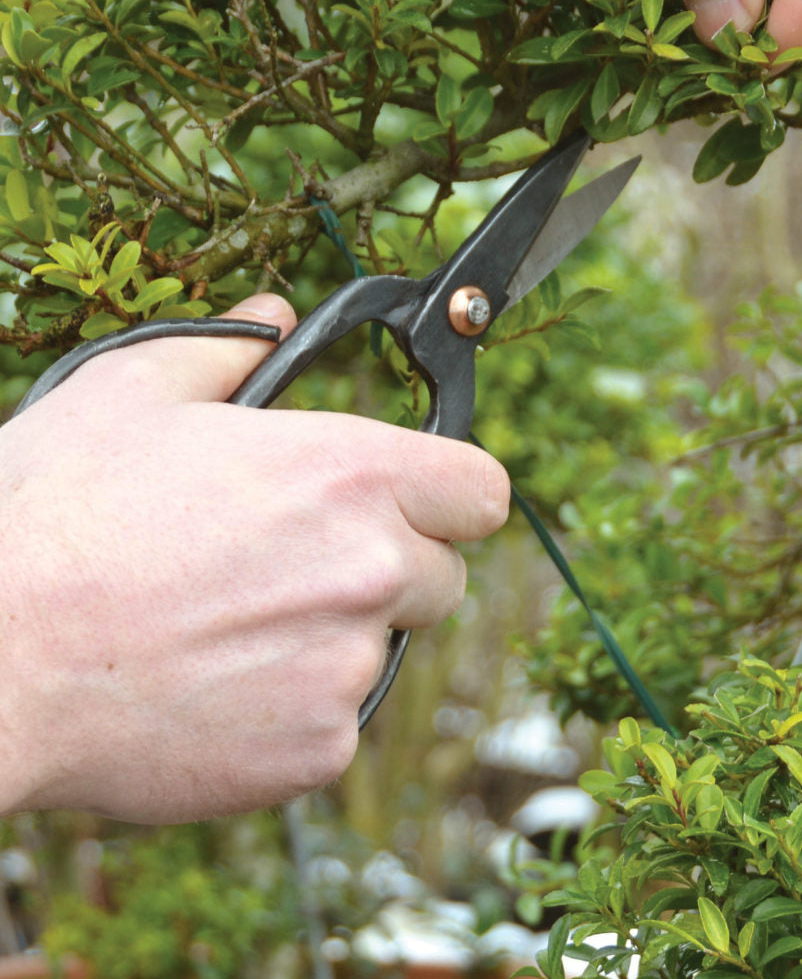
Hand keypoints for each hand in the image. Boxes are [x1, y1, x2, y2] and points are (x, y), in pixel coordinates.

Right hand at [0, 294, 508, 822]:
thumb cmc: (57, 520)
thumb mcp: (131, 394)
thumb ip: (228, 350)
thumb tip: (277, 314)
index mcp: (352, 474)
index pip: (482, 491)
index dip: (450, 495)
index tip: (416, 504)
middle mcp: (373, 569)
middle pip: (440, 575)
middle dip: (388, 568)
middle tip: (294, 565)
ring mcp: (350, 666)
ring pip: (381, 650)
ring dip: (332, 640)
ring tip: (228, 626)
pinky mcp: (318, 750)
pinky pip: (333, 722)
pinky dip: (291, 712)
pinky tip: (210, 687)